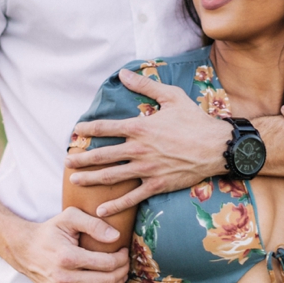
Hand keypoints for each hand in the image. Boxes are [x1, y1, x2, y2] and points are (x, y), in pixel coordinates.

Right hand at [8, 208, 128, 282]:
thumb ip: (93, 224)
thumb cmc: (50, 232)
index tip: (124, 251)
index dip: (122, 258)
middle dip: (122, 271)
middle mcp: (63, 279)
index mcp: (67, 257)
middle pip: (106, 281)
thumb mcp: (69, 217)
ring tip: (119, 275)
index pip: (107, 263)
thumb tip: (116, 237)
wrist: (25, 249)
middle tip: (125, 262)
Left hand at [65, 68, 231, 217]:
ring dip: (90, 178)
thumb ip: (144, 85)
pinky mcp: (157, 184)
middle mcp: (138, 149)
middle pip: (102, 155)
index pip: (106, 127)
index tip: (76, 131)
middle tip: (67, 160)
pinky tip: (101, 210)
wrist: (217, 147)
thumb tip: (123, 73)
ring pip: (111, 176)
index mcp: (140, 127)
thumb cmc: (194, 119)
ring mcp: (146, 169)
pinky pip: (132, 197)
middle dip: (81, 158)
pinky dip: (115, 204)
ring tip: (74, 180)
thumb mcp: (171, 96)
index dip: (88, 129)